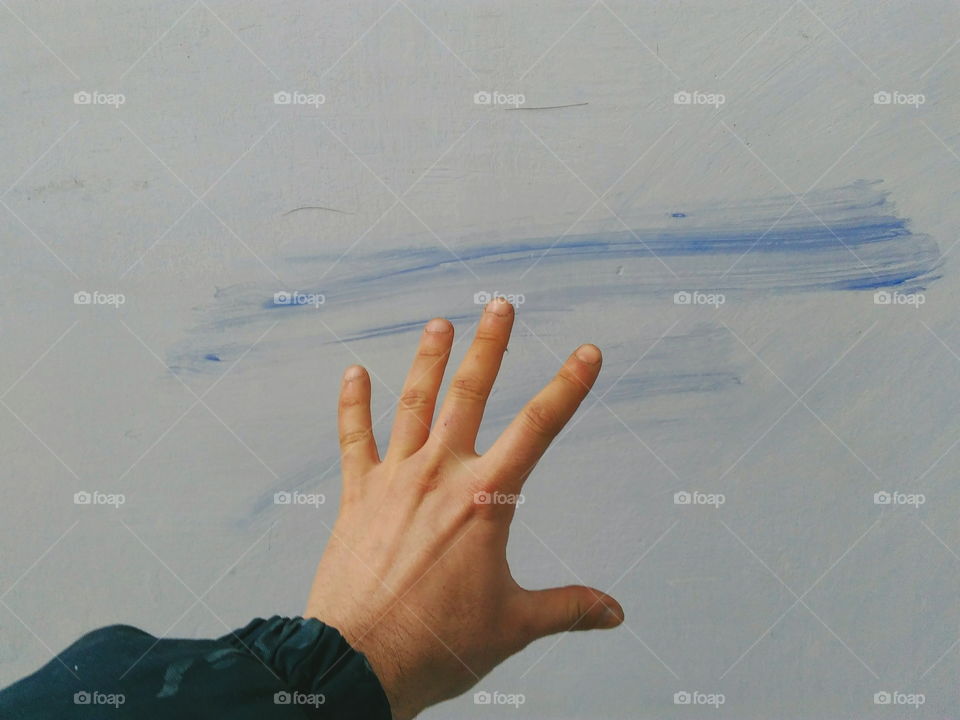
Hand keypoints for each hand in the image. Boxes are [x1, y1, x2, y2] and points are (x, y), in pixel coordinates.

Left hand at [305, 298, 623, 718]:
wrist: (358, 660)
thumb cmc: (439, 644)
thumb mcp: (513, 625)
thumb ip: (567, 608)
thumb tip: (615, 613)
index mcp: (486, 500)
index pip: (538, 428)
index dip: (567, 386)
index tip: (587, 352)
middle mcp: (440, 476)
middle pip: (470, 396)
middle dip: (489, 347)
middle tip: (500, 306)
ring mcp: (395, 480)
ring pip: (414, 404)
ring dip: (428, 361)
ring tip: (440, 323)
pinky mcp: (358, 495)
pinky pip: (354, 439)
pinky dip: (353, 404)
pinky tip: (353, 372)